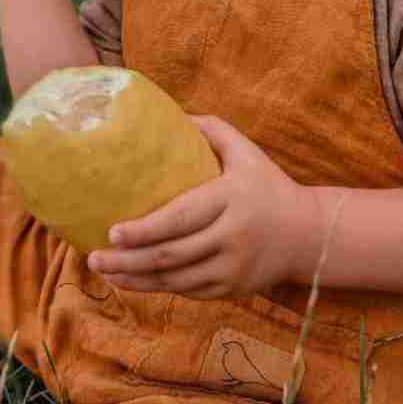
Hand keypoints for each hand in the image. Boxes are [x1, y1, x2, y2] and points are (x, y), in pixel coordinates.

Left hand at [88, 115, 319, 300]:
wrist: (309, 234)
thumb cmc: (267, 185)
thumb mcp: (246, 151)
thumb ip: (211, 130)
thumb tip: (168, 113)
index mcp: (231, 199)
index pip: (180, 218)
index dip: (144, 230)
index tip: (112, 231)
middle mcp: (232, 237)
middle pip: (171, 255)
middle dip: (127, 260)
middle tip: (93, 257)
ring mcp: (233, 268)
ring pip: (175, 280)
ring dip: (135, 280)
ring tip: (104, 271)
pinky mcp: (233, 289)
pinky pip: (188, 291)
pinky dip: (158, 288)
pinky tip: (132, 281)